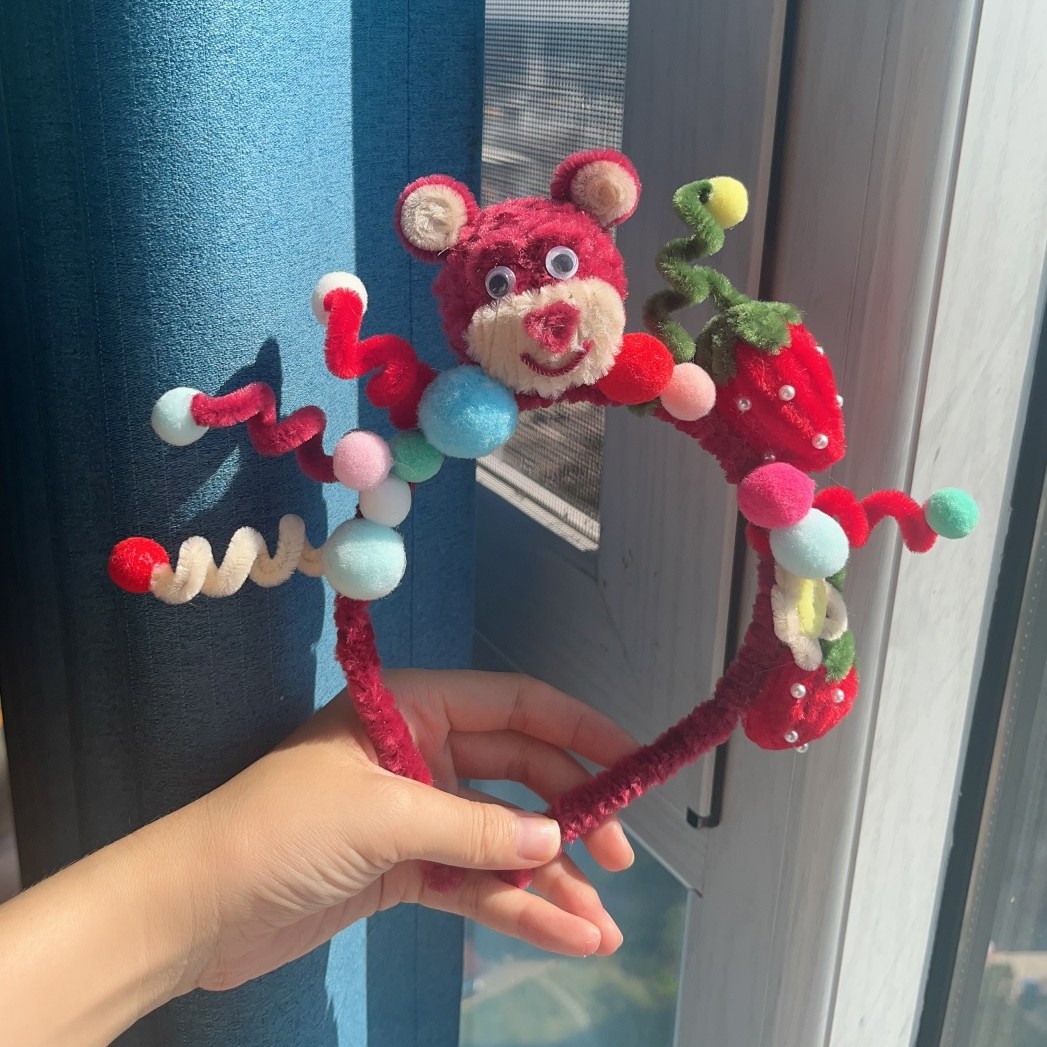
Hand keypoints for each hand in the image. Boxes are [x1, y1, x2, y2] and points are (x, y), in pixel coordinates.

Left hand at [180, 669, 637, 992]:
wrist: (194, 910)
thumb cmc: (280, 831)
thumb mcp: (383, 817)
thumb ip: (474, 828)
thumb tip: (555, 842)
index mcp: (412, 708)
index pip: (514, 705)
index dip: (578, 729)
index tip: (633, 763)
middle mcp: (422, 753)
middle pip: (520, 776)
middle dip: (572, 817)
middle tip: (619, 861)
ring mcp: (417, 815)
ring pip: (504, 840)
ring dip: (552, 883)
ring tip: (602, 931)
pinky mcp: (406, 871)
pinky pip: (476, 883)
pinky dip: (516, 910)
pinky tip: (563, 937)